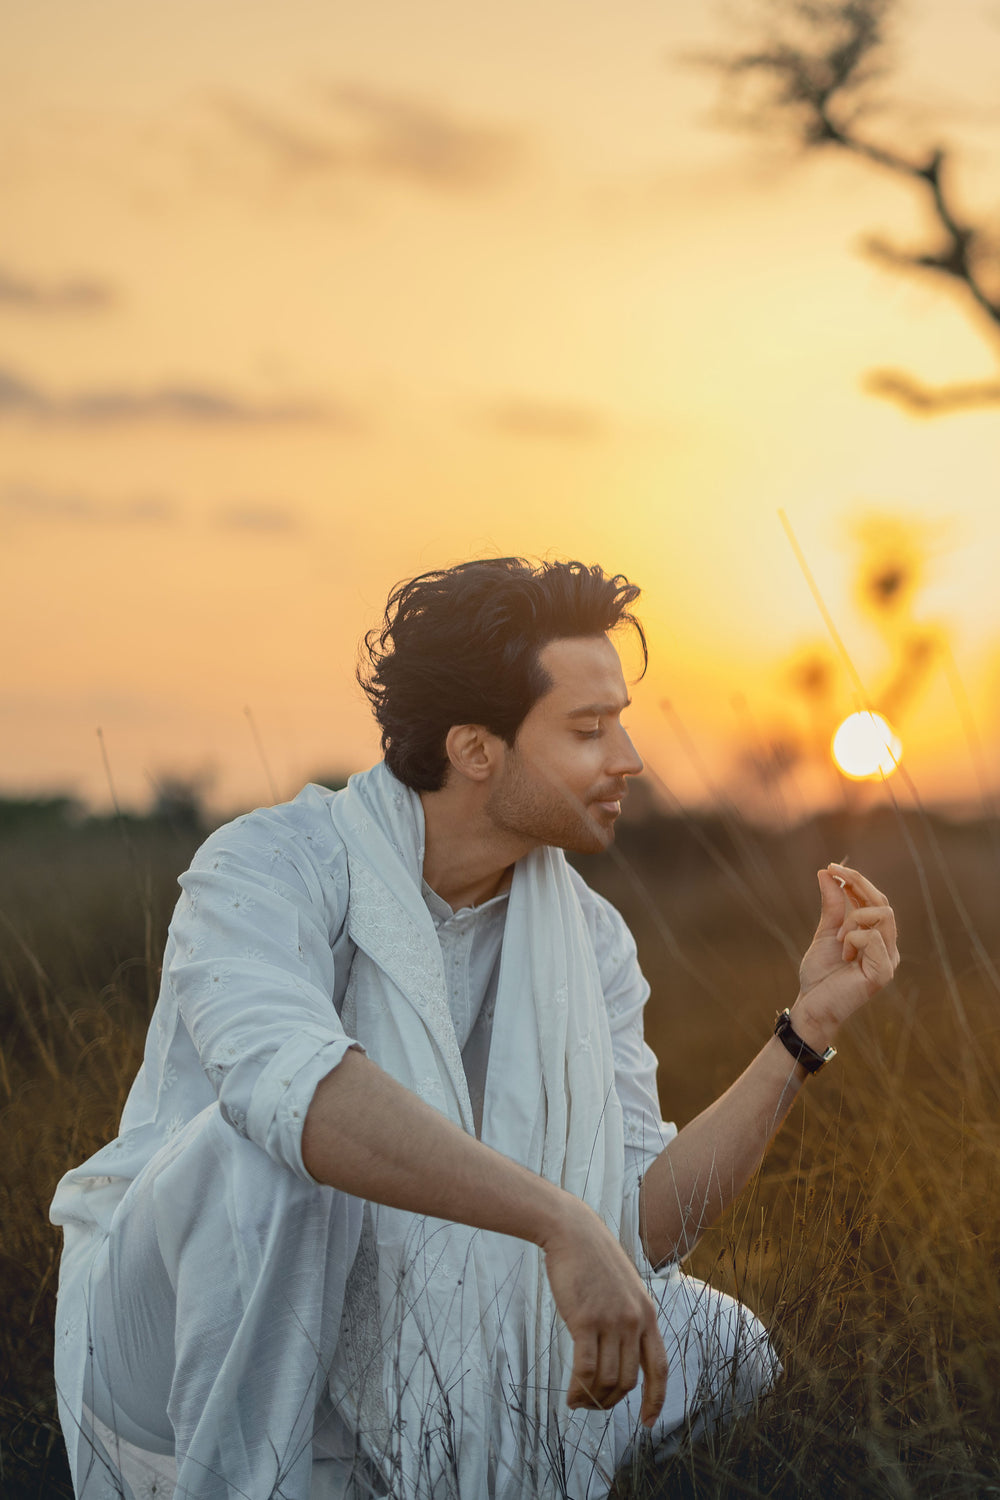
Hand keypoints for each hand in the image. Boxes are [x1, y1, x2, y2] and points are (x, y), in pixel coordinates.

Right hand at [539, 1197, 667, 1427]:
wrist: (573, 1231)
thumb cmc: (594, 1259)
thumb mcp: (625, 1288)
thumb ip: (628, 1318)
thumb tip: (620, 1356)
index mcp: (647, 1314)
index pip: (659, 1368)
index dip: (655, 1399)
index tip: (647, 1422)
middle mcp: (634, 1320)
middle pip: (628, 1380)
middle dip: (611, 1401)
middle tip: (593, 1406)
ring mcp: (611, 1320)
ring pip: (607, 1379)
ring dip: (592, 1398)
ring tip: (578, 1401)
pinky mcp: (586, 1320)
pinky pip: (586, 1369)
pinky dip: (578, 1389)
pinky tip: (570, 1396)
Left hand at [794, 863, 899, 1036]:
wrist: (812, 1005)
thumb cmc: (819, 974)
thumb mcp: (825, 933)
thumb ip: (831, 905)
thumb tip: (827, 872)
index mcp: (876, 937)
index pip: (875, 900)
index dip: (857, 881)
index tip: (833, 867)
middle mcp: (887, 947)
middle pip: (883, 903)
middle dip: (858, 883)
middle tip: (834, 873)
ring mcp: (888, 960)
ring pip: (883, 916)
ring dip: (853, 918)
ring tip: (838, 937)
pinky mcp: (884, 972)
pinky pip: (874, 938)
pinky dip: (854, 938)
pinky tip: (844, 954)